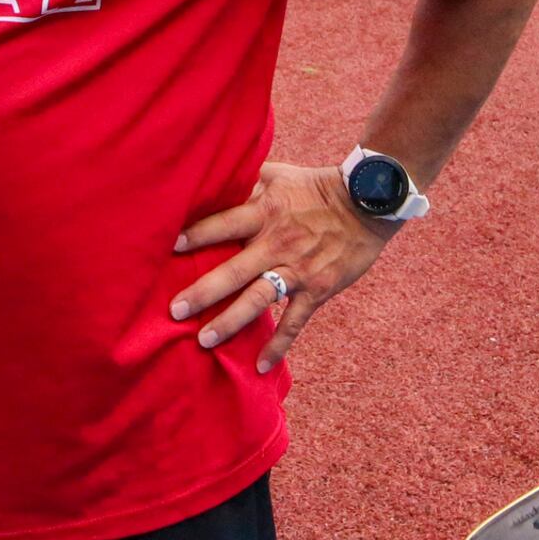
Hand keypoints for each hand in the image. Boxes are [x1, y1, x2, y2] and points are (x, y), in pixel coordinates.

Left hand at [172, 162, 398, 374]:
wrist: (367, 202)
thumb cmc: (316, 186)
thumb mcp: (280, 174)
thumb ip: (247, 178)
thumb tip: (213, 174)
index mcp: (265, 212)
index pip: (225, 223)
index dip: (198, 234)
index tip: (170, 247)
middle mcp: (277, 243)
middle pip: (234, 270)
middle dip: (203, 291)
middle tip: (174, 310)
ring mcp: (298, 269)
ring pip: (259, 299)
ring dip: (231, 321)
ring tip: (204, 340)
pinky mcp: (318, 288)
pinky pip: (295, 321)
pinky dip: (279, 344)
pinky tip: (261, 366)